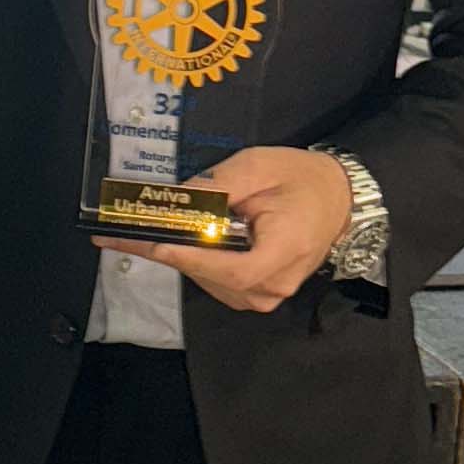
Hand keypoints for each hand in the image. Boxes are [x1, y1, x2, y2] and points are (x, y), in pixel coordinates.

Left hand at [94, 145, 352, 314]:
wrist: (338, 199)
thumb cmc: (300, 178)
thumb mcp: (257, 167)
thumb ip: (216, 187)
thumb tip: (173, 201)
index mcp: (284, 251)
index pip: (229, 268)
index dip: (186, 258)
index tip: (149, 243)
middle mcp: (275, 285)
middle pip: (211, 276)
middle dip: (169, 251)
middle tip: (125, 233)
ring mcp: (267, 295)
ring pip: (208, 281)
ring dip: (180, 256)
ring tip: (151, 230)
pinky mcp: (257, 295)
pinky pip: (216, 282)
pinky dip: (196, 261)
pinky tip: (184, 239)